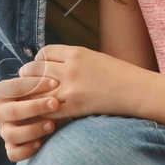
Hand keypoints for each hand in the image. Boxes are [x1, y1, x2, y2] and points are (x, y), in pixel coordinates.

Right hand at [0, 74, 61, 161]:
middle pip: (12, 111)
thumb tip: (55, 77)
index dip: (34, 85)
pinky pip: (13, 153)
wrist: (41, 113)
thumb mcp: (39, 85)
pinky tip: (41, 143)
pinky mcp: (10, 147)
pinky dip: (26, 150)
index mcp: (1, 92)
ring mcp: (4, 130)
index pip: (14, 87)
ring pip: (12, 134)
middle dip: (35, 107)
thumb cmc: (41, 93)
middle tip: (55, 103)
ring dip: (33, 129)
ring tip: (52, 124)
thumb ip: (41, 81)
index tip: (55, 83)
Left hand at [21, 44, 144, 120]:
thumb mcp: (93, 57)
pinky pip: (47, 108)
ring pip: (36, 89)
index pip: (44, 53)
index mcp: (76, 52)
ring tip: (32, 99)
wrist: (136, 90)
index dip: (37, 61)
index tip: (38, 68)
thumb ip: (71, 59)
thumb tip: (49, 64)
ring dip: (31, 95)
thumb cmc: (118, 74)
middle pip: (35, 69)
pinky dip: (41, 110)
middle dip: (28, 77)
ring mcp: (72, 87)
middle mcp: (71, 68)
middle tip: (27, 84)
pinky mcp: (74, 106)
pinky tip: (43, 112)